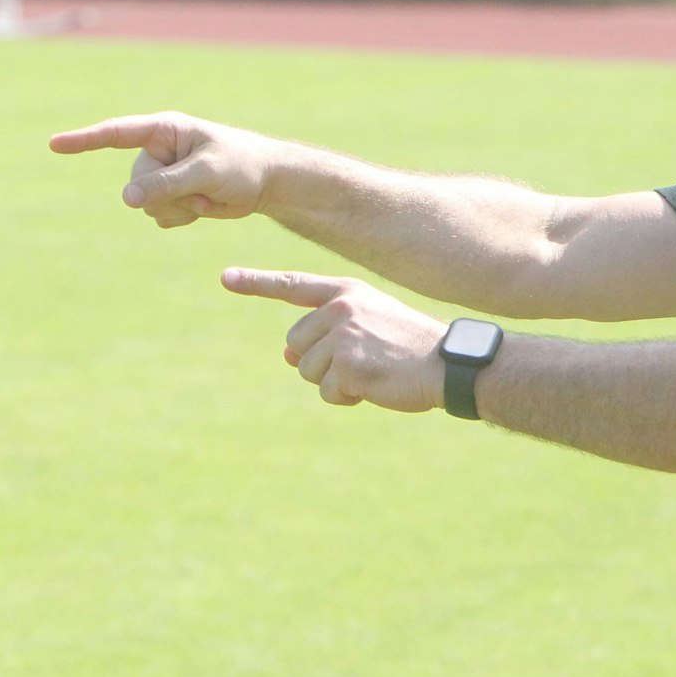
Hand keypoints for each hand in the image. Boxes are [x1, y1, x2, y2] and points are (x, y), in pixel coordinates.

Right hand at [49, 112, 279, 228]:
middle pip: (136, 182)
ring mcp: (163, 175)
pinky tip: (205, 206)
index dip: (84, 140)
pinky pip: (160, 216)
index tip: (54, 145)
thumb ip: (166, 183)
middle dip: (166, 193)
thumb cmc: (242, 164)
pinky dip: (183, 216)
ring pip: (146, 204)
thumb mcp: (206, 172)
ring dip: (178, 207)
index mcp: (164, 130)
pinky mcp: (171, 196)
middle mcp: (158, 151)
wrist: (267, 183)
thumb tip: (127, 199)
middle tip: (202, 188)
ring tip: (207, 195)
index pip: (116, 133)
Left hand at [222, 268, 447, 411]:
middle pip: (297, 344)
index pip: (293, 286)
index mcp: (347, 293)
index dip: (257, 283)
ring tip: (373, 373)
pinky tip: (376, 386)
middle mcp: (341, 308)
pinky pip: (329, 393)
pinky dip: (348, 398)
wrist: (449, 364)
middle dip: (322, 362)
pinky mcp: (349, 365)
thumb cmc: (411, 347)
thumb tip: (289, 356)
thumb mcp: (371, 326)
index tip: (226, 278)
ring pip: (308, 371)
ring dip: (336, 382)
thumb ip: (328, 333)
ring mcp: (343, 335)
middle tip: (365, 362)